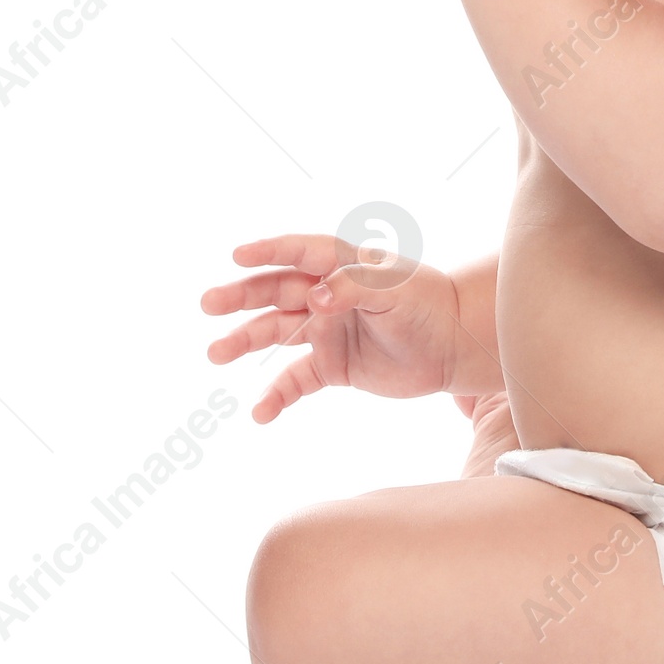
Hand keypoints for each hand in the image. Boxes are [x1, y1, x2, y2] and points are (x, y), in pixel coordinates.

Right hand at [201, 234, 462, 423]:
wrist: (454, 347)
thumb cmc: (427, 304)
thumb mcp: (394, 290)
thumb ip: (353, 288)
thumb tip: (313, 298)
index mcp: (343, 265)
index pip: (300, 251)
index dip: (269, 250)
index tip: (238, 255)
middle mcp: (327, 295)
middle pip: (276, 291)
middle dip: (241, 296)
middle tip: (209, 304)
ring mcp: (326, 330)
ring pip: (276, 333)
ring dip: (245, 341)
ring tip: (215, 353)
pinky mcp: (333, 366)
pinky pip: (296, 380)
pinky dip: (276, 395)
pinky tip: (259, 412)